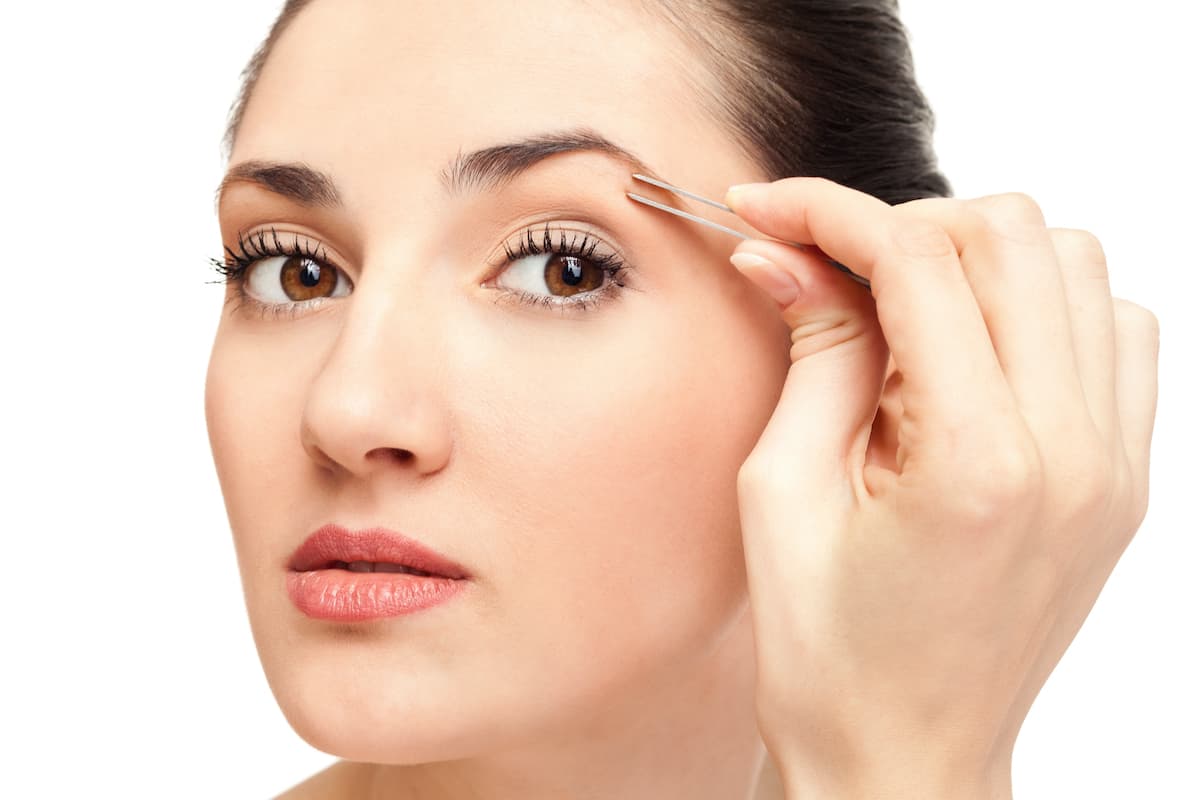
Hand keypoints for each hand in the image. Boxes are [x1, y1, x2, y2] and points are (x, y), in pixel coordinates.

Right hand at [723, 178, 1158, 798]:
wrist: (906, 757)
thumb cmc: (828, 656)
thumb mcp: (781, 495)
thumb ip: (811, 353)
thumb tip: (788, 250)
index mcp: (979, 464)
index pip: (917, 263)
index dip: (830, 213)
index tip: (770, 210)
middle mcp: (1075, 453)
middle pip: (1012, 237)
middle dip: (904, 226)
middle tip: (830, 270)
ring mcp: (1116, 465)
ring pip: (1078, 265)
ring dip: (980, 262)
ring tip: (905, 318)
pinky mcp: (1125, 478)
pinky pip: (1116, 331)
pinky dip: (1045, 307)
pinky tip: (977, 353)